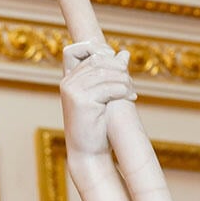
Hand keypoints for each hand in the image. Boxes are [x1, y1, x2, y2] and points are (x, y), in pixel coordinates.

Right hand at [60, 41, 135, 156]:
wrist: (88, 151)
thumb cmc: (97, 123)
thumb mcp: (104, 93)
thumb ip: (111, 72)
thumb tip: (123, 52)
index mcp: (69, 78)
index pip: (77, 49)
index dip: (97, 49)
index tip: (115, 62)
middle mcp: (67, 82)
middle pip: (98, 60)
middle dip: (119, 69)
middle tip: (130, 84)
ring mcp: (72, 91)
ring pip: (106, 74)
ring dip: (125, 81)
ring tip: (132, 92)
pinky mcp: (81, 101)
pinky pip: (110, 87)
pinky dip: (124, 91)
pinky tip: (131, 97)